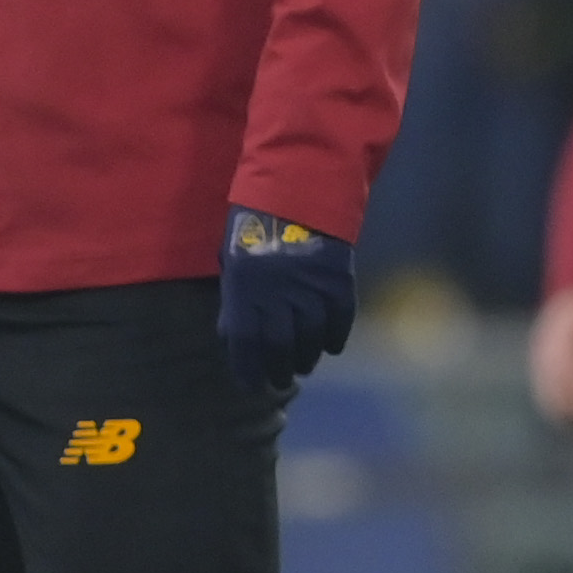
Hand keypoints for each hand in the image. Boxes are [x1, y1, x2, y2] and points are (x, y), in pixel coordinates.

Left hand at [220, 211, 357, 397]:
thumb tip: (234, 339)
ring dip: (306, 358)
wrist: (299, 187)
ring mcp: (311, 287)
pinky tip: (329, 348)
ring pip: (311, 338)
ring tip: (303, 366)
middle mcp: (278, 292)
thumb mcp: (232, 259)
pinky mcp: (339, 281)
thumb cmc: (255, 224)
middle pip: (279, 346)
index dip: (247, 369)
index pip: (244, 342)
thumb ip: (234, 298)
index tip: (251, 385)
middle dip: (278, 370)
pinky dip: (334, 339)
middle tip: (279, 381)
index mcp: (245, 286)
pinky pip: (340, 321)